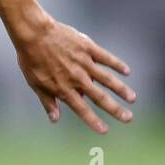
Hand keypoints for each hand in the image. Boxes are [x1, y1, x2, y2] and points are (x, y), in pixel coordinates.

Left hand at [15, 16, 135, 132]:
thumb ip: (48, 102)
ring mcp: (84, 63)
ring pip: (107, 79)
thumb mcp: (36, 84)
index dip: (94, 121)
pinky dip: (117, 64)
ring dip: (121, 89)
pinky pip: (106, 58)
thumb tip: (55, 120)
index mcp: (64, 89)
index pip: (82, 110)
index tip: (105, 130)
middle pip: (100, 97)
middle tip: (129, 118)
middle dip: (115, 109)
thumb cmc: (32, 60)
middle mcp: (77, 79)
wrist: (34, 34)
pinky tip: (127, 71)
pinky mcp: (88, 48)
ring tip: (133, 98)